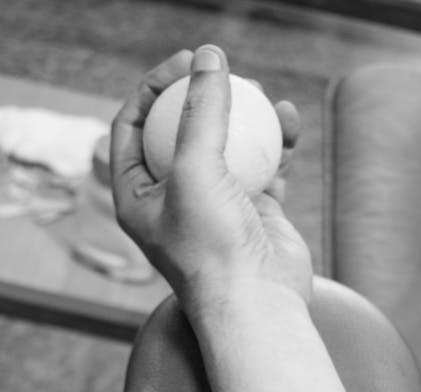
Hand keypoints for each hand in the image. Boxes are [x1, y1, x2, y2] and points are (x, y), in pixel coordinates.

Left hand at [110, 45, 312, 312]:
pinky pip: (265, 165)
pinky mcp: (254, 212)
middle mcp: (173, 200)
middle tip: (224, 70)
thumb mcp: (195, 169)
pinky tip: (288, 119)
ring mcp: (216, 206)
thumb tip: (210, 56)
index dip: (154, 88)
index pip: (132, 126)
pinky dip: (277, 141)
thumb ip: (201, 110)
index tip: (185, 62)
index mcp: (137, 196)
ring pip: (227, 145)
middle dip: (202, 95)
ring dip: (244, 115)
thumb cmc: (212, 248)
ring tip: (259, 91)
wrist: (257, 306)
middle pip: (181, 130)